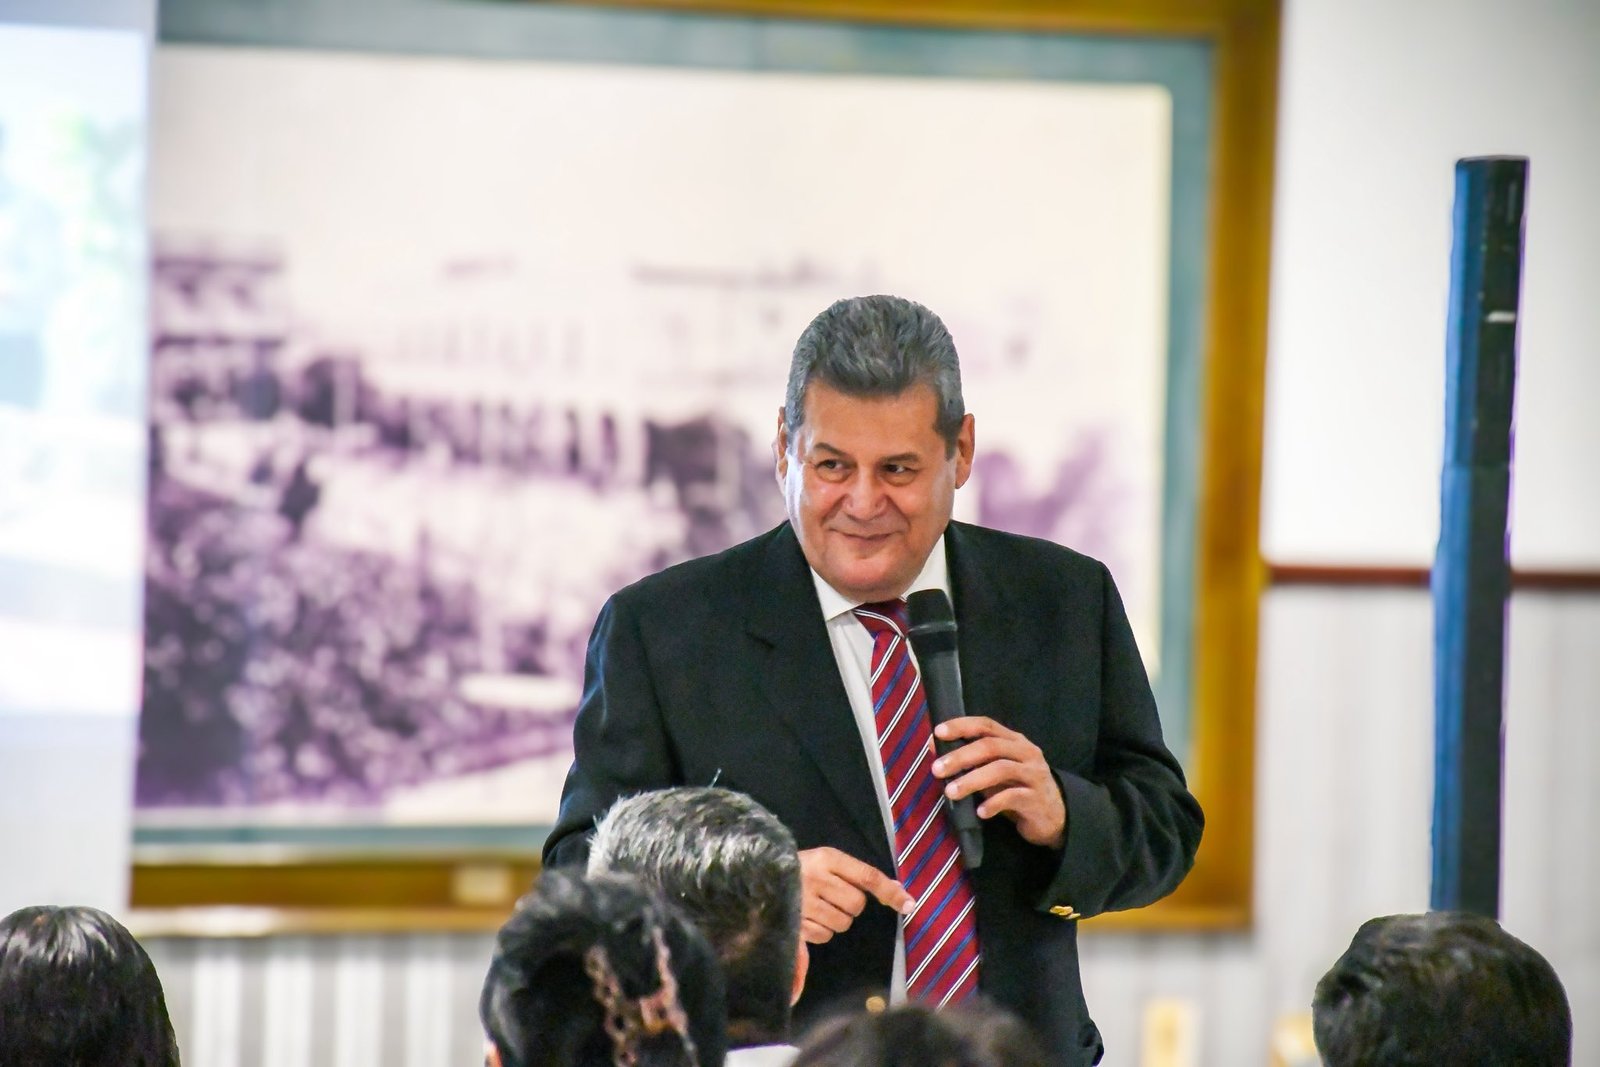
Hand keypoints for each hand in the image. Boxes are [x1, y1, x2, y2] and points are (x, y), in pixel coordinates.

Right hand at [798, 846, 914, 943]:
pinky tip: (806, 919)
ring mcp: (802, 901)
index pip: (868, 876)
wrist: (757, 873)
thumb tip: (900, 892)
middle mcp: (816, 877)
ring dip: (834, 920)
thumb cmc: (800, 868)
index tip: (909, 904)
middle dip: (849, 905)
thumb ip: (860, 876)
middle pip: (856, 905)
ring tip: (815, 907)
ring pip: (841, 924)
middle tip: (831, 896)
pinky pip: (823, 936)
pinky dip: (819, 931)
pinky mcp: (792, 923)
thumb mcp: (828, 862)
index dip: (890, 892)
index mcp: (827, 858)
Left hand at [932, 716, 1066, 848]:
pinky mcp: (1037, 799)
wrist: (1053, 816)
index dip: (962, 726)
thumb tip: (933, 746)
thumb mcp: (992, 772)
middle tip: (936, 769)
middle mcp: (1026, 753)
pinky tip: (979, 812)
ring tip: (950, 792)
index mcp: (1014, 741)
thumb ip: (969, 759)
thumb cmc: (1017, 789)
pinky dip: (993, 804)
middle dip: (961, 756)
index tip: (938, 732)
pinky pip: (1013, 797)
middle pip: (991, 746)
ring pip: (1001, 769)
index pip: (986, 725)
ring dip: (972, 780)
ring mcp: (1034, 775)